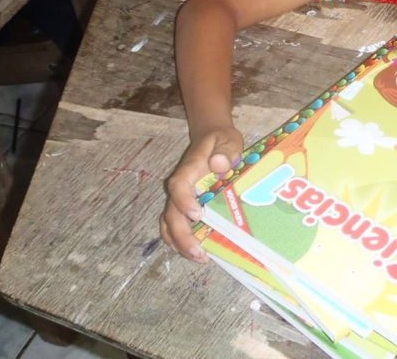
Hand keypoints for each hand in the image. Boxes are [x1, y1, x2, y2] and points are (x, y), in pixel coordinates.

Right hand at [159, 125, 243, 260]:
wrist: (212, 137)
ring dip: (179, 242)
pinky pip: (174, 225)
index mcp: (190, 169)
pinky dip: (180, 240)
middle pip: (171, 212)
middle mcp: (180, 186)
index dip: (184, 201)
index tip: (197, 215)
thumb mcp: (228, 140)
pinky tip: (196, 252)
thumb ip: (225, 151)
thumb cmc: (221, 141)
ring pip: (169, 222)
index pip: (178, 185)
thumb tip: (219, 164)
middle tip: (198, 253)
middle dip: (182, 235)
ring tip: (199, 258)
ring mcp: (179, 197)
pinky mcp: (182, 205)